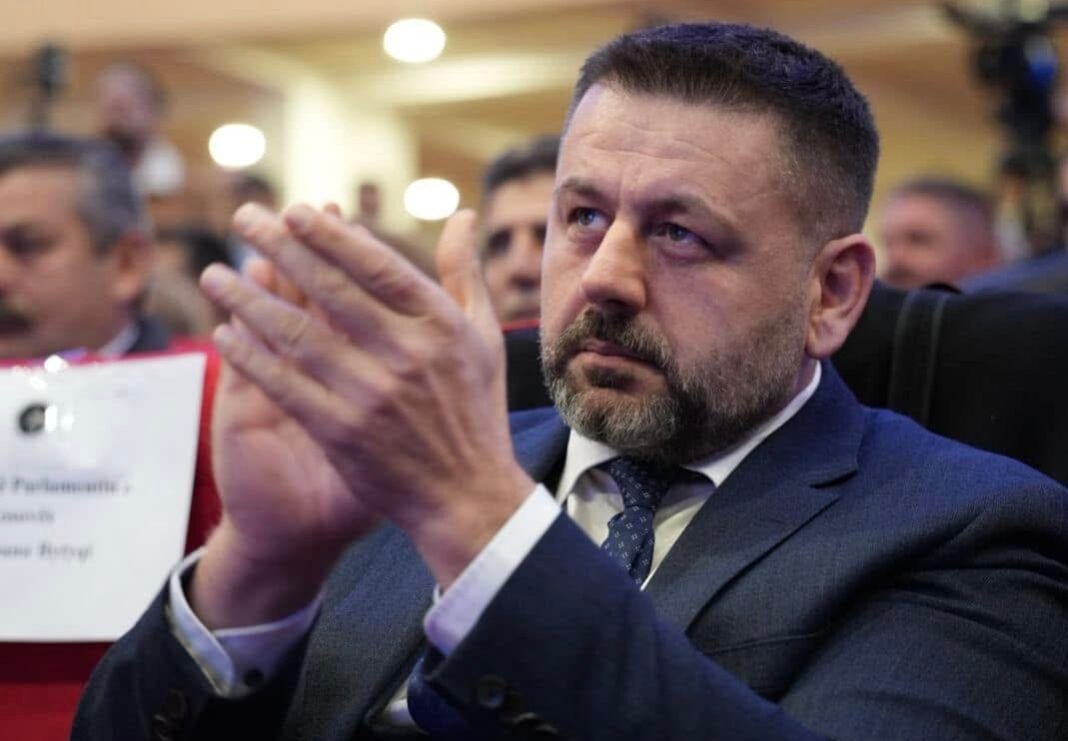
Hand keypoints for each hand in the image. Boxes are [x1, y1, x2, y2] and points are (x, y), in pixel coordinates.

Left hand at [200, 204, 533, 588]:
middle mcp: (408, 353)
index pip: (377, 266)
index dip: (331, 235)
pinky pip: (285, 384)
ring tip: (215, 275)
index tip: (294, 210)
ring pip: (298, 334)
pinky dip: (252, 358)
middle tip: (244, 218)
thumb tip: (462, 215)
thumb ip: (465, 274)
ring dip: (250, 301)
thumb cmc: (475, 411)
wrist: (467, 498)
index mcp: (440, 325)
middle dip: (281, 249)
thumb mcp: (484, 338)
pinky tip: (225, 336)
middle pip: (331, 289)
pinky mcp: (342, 432)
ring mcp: (373, 394)